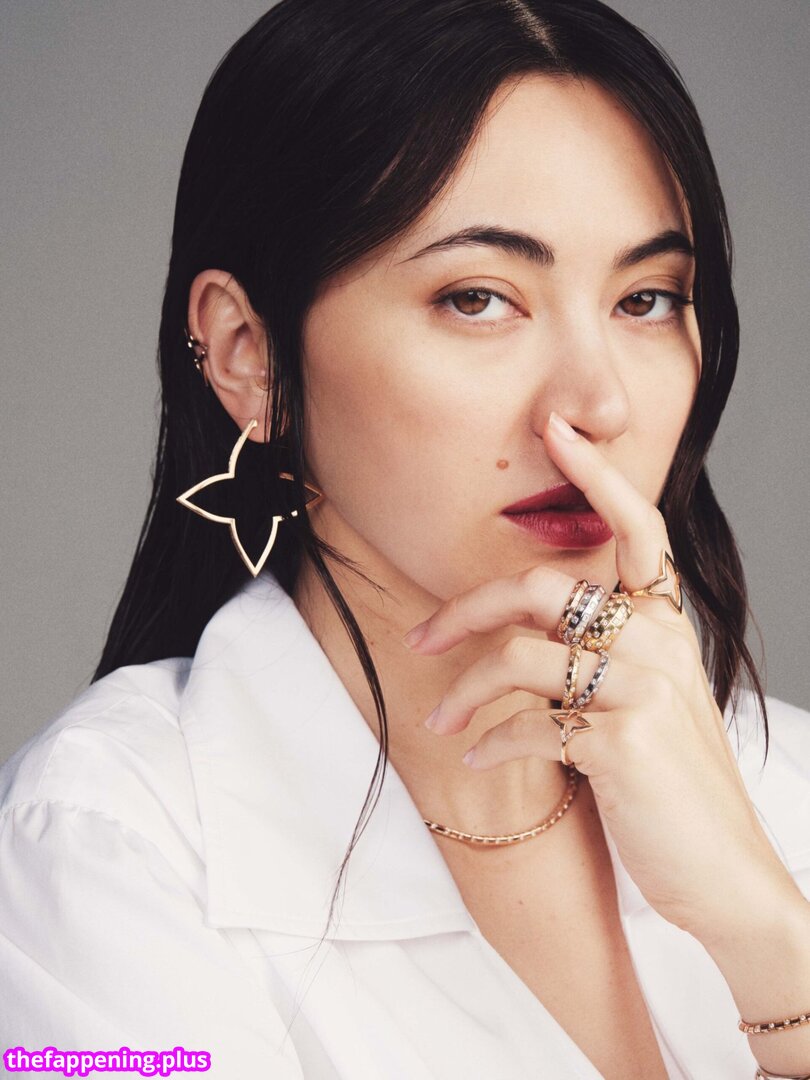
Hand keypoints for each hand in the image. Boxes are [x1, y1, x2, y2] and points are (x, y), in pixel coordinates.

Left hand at [404, 411, 800, 944]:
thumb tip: (516, 636)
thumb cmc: (673, 785)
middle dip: (465, 610)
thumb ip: (601, 657)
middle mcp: (659, 642)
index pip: (639, 527)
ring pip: (518, 655)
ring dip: (464, 691)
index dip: (597, 474)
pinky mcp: (620, 738)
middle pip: (540, 588)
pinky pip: (526, 723)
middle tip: (422, 640)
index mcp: (668, 624)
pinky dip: (489, 742)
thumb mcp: (647, 704)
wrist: (721, 873)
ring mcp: (643, 687)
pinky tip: (477, 759)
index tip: (556, 428)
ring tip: (439, 719)